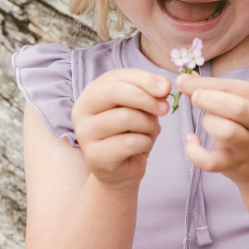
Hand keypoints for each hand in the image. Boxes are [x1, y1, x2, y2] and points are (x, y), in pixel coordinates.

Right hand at [72, 69, 170, 189]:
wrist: (122, 171)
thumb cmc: (131, 133)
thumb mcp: (141, 108)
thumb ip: (149, 93)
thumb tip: (164, 85)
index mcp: (91, 92)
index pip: (117, 77)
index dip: (144, 79)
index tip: (166, 87)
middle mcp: (81, 110)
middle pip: (115, 92)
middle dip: (146, 98)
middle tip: (165, 109)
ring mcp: (84, 134)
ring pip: (125, 117)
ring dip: (148, 124)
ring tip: (150, 130)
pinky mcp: (94, 156)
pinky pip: (129, 142)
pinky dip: (145, 142)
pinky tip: (143, 146)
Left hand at [175, 72, 248, 192]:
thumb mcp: (245, 101)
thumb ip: (216, 89)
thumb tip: (183, 80)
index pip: (234, 87)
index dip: (206, 84)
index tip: (183, 81)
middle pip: (238, 108)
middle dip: (210, 99)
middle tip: (195, 98)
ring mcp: (248, 147)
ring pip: (226, 132)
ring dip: (209, 123)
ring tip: (207, 122)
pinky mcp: (234, 165)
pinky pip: (210, 162)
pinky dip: (195, 152)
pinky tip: (191, 142)